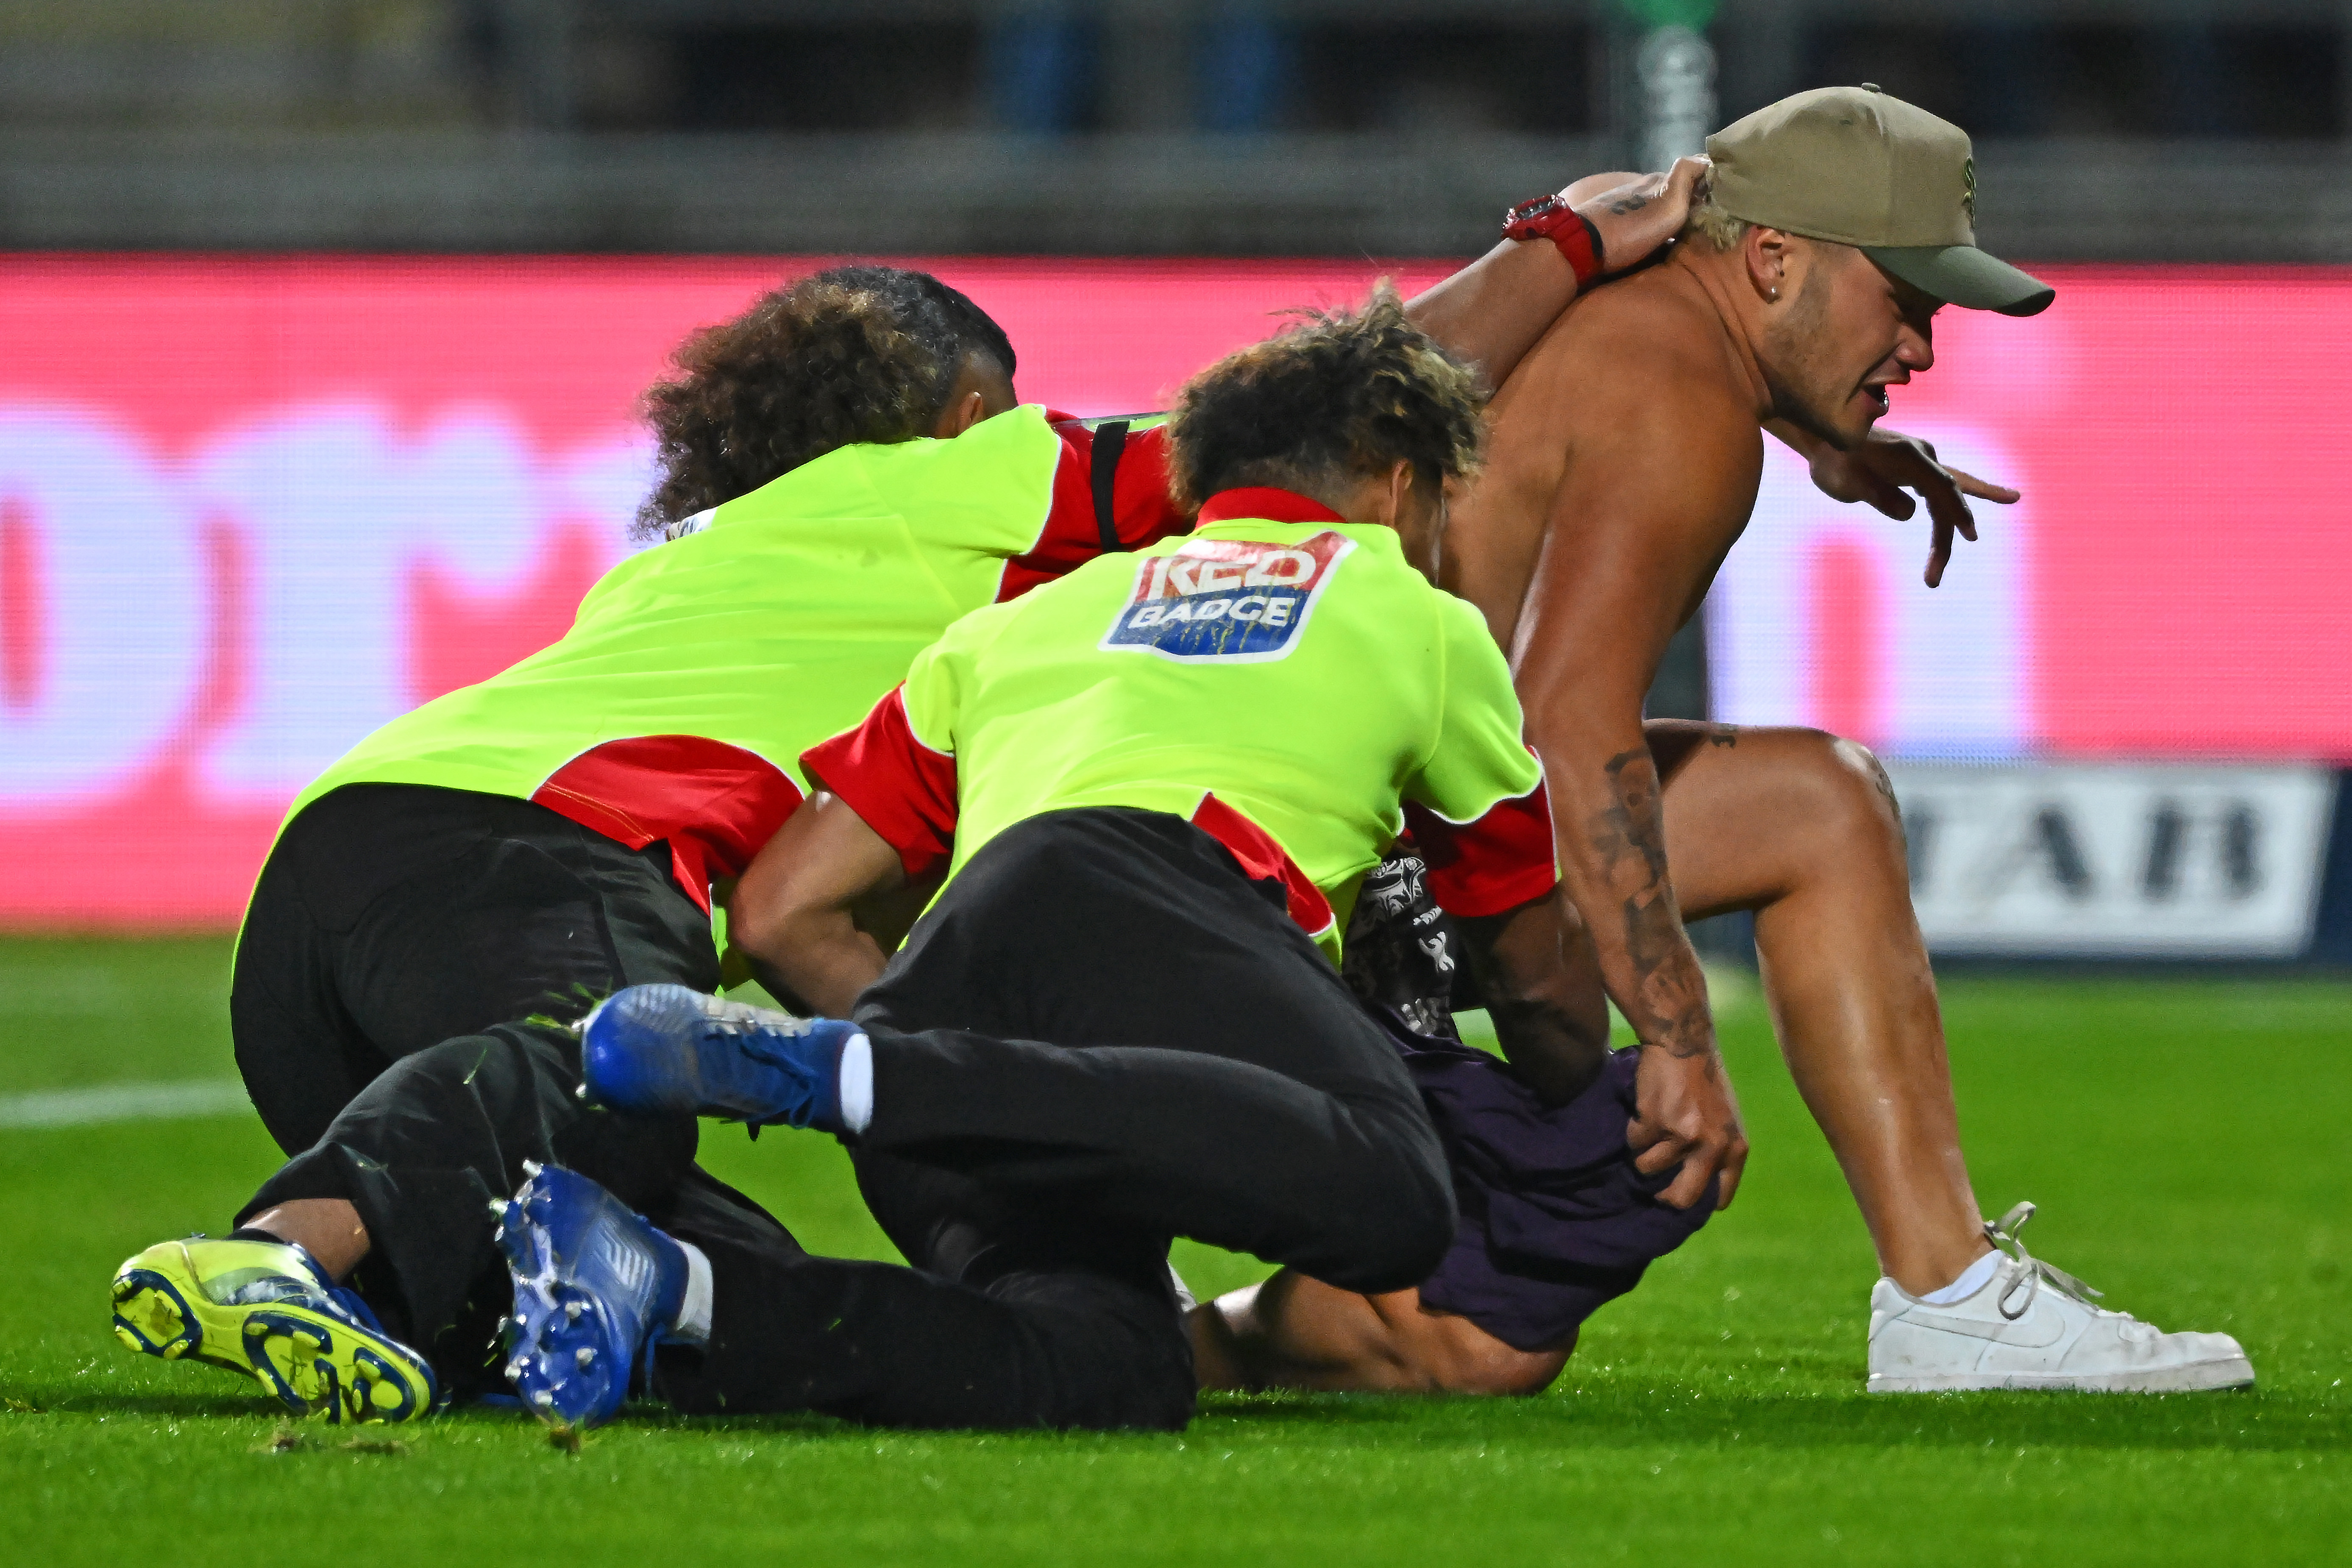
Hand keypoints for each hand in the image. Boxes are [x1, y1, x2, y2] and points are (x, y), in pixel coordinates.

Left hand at [1572, 156, 1710, 277]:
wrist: (1583, 246)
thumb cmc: (1632, 227)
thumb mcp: (1669, 200)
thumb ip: (1686, 175)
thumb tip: (1706, 158)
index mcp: (1658, 180)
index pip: (1691, 174)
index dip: (1708, 185)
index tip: (1722, 201)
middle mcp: (1641, 187)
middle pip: (1673, 192)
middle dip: (1690, 202)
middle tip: (1706, 221)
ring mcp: (1624, 203)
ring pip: (1656, 206)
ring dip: (1670, 216)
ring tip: (1684, 234)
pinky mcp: (1611, 219)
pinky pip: (1640, 219)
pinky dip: (1652, 227)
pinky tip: (1656, 241)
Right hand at [1628, 1044, 1747, 1209]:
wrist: (1683, 1044)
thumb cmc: (1706, 1080)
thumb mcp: (1725, 1120)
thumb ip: (1717, 1151)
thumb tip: (1698, 1185)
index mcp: (1734, 1148)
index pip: (1719, 1197)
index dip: (1699, 1202)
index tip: (1684, 1195)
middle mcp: (1712, 1147)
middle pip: (1682, 1198)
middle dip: (1664, 1197)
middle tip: (1655, 1188)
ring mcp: (1682, 1136)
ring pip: (1648, 1168)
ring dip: (1643, 1153)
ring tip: (1649, 1131)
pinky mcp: (1654, 1123)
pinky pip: (1634, 1142)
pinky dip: (1634, 1131)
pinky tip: (1643, 1111)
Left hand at [1807, 426, 2020, 587]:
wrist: (1824, 438)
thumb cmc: (1835, 461)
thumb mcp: (1850, 480)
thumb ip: (1879, 495)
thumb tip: (1910, 514)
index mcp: (1912, 458)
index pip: (1944, 489)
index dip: (1958, 513)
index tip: (1970, 535)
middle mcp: (1924, 457)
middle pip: (1947, 498)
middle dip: (1946, 537)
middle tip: (1932, 580)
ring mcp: (1921, 462)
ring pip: (1945, 498)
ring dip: (1947, 529)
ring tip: (1942, 567)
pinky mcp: (1914, 470)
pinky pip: (1939, 491)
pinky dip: (1950, 509)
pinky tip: (1963, 521)